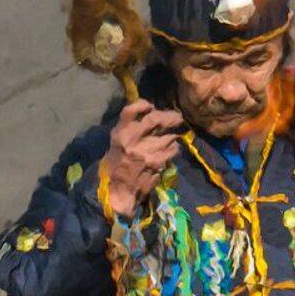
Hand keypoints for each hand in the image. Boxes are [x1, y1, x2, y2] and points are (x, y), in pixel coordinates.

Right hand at [103, 101, 182, 218]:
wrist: (117, 190)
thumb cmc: (117, 165)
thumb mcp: (118, 143)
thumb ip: (131, 129)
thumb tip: (150, 114)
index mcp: (120, 133)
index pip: (131, 110)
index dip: (143, 105)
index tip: (151, 106)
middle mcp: (133, 141)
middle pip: (155, 119)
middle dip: (169, 117)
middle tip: (177, 118)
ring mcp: (145, 153)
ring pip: (168, 136)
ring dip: (173, 136)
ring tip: (172, 137)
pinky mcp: (156, 165)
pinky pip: (171, 151)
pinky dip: (174, 149)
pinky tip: (171, 150)